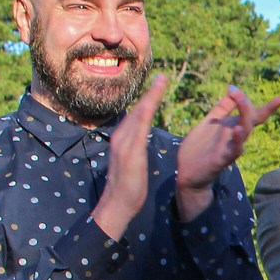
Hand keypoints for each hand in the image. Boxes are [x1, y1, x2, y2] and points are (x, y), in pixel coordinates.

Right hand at [93, 74, 166, 239]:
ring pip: (138, 115)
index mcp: (123, 140)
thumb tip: (140, 139)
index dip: (147, 100)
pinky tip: (151, 104)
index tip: (157, 85)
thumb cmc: (129, 186)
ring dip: (149, 97)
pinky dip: (145, 115)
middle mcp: (121, 138)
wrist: (118, 203)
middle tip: (162, 76)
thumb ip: (135, 148)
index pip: (136, 115)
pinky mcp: (129, 153)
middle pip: (137, 110)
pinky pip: (138, 130)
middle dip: (149, 93)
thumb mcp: (132, 161)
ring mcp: (124, 144)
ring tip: (161, 82)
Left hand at [174, 85, 279, 221]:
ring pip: (245, 132)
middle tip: (237, 92)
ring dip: (245, 116)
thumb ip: (221, 109)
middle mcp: (236, 137)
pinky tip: (238, 129)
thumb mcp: (209, 124)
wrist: (189, 174)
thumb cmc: (199, 150)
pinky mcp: (222, 159)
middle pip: (250, 120)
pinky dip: (238, 140)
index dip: (269, 108)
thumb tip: (232, 91)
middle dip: (246, 105)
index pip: (254, 116)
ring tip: (242, 101)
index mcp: (233, 128)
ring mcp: (231, 148)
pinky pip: (234, 150)